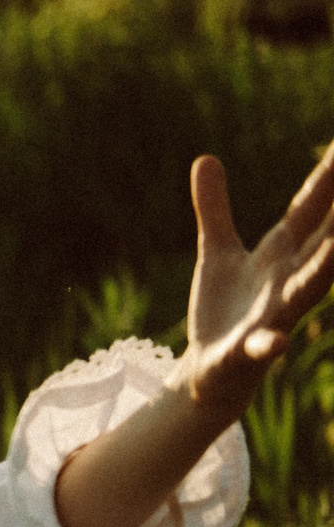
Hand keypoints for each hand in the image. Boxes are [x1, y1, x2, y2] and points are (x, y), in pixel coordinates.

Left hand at [176, 146, 333, 426]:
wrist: (210, 368)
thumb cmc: (223, 308)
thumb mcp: (216, 252)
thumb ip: (214, 207)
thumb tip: (205, 158)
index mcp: (281, 252)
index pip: (312, 206)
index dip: (331, 173)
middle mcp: (287, 278)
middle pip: (324, 239)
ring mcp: (274, 314)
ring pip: (307, 289)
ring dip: (325, 267)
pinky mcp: (249, 349)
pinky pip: (264, 345)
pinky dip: (270, 342)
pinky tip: (278, 340)